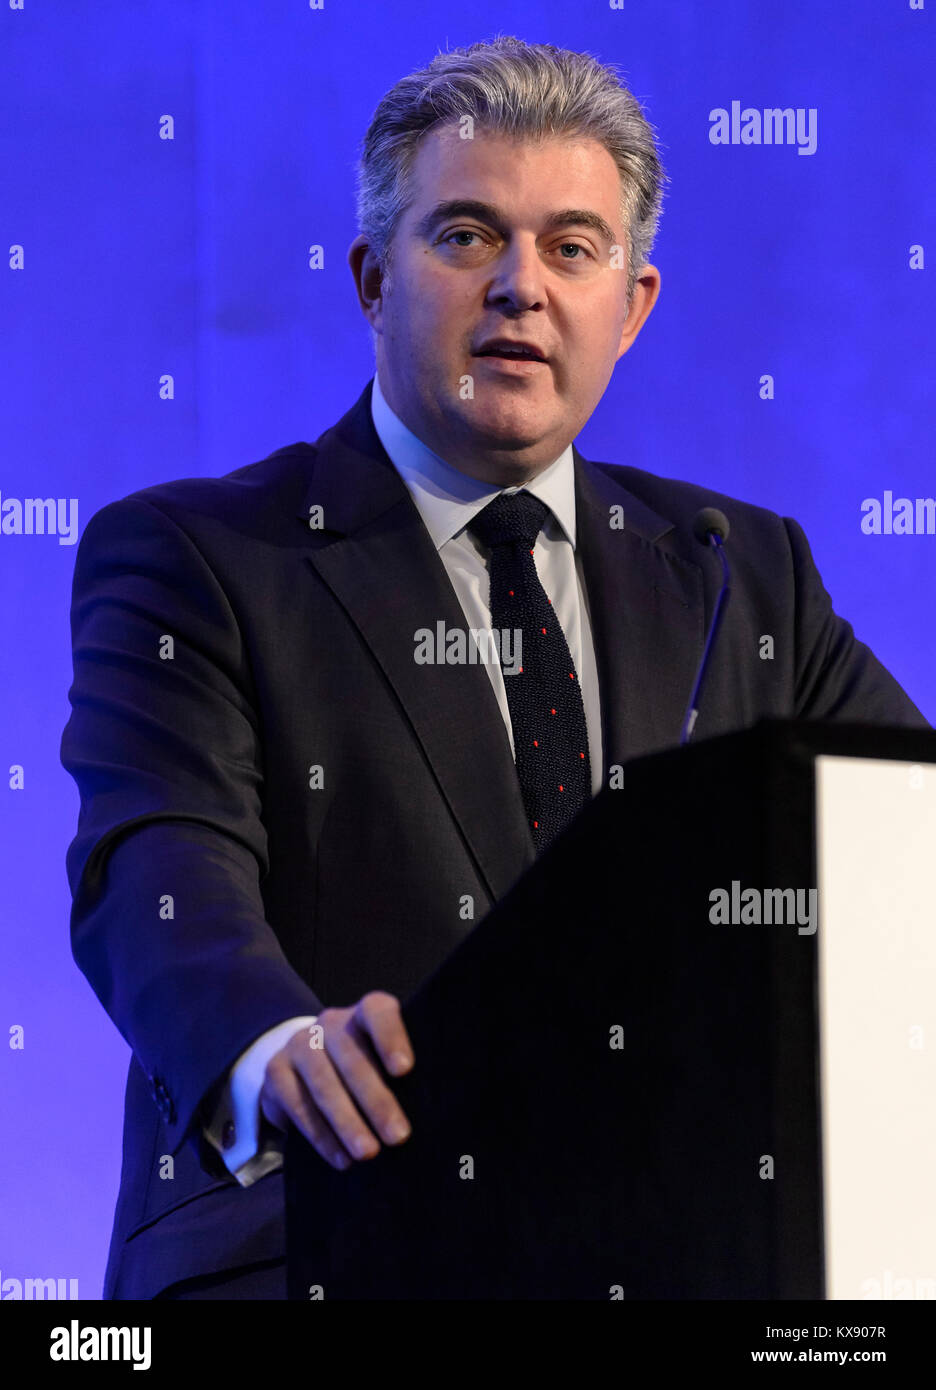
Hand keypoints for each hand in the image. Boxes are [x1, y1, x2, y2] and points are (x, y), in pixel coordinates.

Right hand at [259, 990, 413, 1170]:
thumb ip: (401, 1075)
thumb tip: (436, 1111)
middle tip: (398, 1137)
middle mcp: (331, 1022)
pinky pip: (299, 1105)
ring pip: (324, 1084)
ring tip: (368, 1154)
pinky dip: (321, 1136)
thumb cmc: (365, 1069)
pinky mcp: (276, 1070)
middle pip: (353, 1057)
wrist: (305, 1067)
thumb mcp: (383, 1062)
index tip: (405, 1070)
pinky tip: (341, 1158)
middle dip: (377, 1100)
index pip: (378, 1012)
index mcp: (364, 1013)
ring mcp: (300, 1044)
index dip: (391, 1037)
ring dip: (347, 1122)